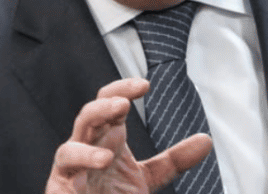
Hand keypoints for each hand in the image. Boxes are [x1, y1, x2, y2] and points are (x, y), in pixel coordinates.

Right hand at [45, 77, 213, 193]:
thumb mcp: (148, 177)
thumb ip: (173, 160)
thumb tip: (206, 140)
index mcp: (106, 138)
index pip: (110, 103)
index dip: (122, 90)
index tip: (145, 85)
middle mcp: (86, 149)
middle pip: (87, 118)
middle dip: (103, 109)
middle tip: (123, 105)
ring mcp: (71, 172)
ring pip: (68, 149)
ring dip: (86, 150)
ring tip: (111, 149)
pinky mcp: (60, 191)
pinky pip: (65, 178)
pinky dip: (80, 170)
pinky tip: (99, 165)